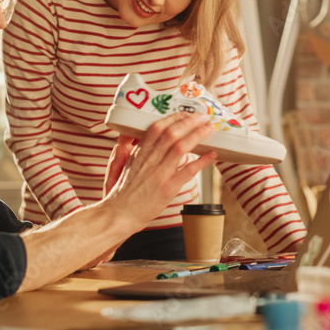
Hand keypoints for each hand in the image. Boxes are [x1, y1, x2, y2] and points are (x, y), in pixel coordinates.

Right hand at [102, 112, 217, 232]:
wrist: (118, 215)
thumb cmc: (119, 193)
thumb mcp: (117, 165)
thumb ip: (124, 149)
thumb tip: (128, 134)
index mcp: (139, 153)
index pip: (157, 128)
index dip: (173, 118)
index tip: (185, 114)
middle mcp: (150, 160)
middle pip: (172, 133)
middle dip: (189, 121)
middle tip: (202, 116)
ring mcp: (159, 173)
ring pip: (181, 147)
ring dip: (198, 135)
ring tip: (209, 128)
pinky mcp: (167, 188)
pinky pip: (187, 171)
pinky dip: (202, 161)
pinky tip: (212, 155)